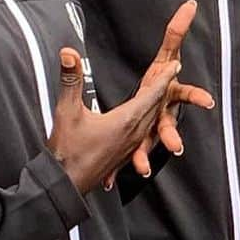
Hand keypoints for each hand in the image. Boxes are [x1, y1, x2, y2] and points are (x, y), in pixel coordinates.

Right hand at [47, 1, 213, 194]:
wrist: (64, 185)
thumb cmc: (67, 152)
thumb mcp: (67, 111)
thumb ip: (70, 80)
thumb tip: (69, 54)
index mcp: (126, 121)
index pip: (152, 93)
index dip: (164, 77)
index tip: (175, 65)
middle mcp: (133, 134)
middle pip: (155, 106)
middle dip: (164, 88)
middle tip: (172, 73)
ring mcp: (130, 146)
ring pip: (151, 121)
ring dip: (158, 105)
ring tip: (161, 95)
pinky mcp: (124, 155)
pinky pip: (143, 134)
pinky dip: (148, 122)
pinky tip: (144, 124)